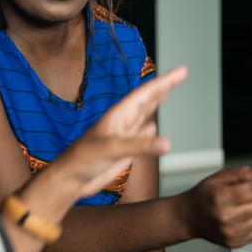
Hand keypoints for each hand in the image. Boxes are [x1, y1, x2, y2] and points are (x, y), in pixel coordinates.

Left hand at [56, 66, 187, 196]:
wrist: (71, 179)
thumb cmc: (82, 159)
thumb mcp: (112, 148)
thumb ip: (140, 146)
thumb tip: (166, 144)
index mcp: (120, 114)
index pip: (147, 92)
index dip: (165, 81)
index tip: (181, 71)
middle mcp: (124, 121)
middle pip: (148, 99)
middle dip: (164, 86)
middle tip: (180, 74)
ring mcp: (125, 135)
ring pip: (145, 114)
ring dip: (157, 103)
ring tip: (166, 91)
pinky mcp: (125, 149)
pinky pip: (142, 135)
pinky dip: (151, 129)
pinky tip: (153, 126)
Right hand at [180, 166, 251, 247]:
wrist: (189, 217)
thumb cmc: (206, 195)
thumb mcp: (220, 177)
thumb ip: (244, 172)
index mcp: (221, 197)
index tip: (249, 185)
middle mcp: (226, 217)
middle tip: (249, 196)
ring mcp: (231, 233)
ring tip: (248, 206)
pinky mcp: (235, 243)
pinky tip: (245, 218)